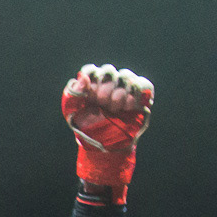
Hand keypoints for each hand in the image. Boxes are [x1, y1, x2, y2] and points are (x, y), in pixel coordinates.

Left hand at [60, 64, 152, 201]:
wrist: (106, 146)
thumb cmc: (89, 129)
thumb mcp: (73, 114)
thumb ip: (73, 94)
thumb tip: (82, 77)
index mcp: (91, 86)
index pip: (91, 70)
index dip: (90, 77)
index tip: (89, 93)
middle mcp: (108, 84)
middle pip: (109, 71)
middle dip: (105, 88)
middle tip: (102, 104)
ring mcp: (125, 89)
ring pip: (126, 76)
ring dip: (119, 94)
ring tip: (115, 109)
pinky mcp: (140, 97)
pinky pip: (143, 85)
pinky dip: (137, 92)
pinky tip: (129, 106)